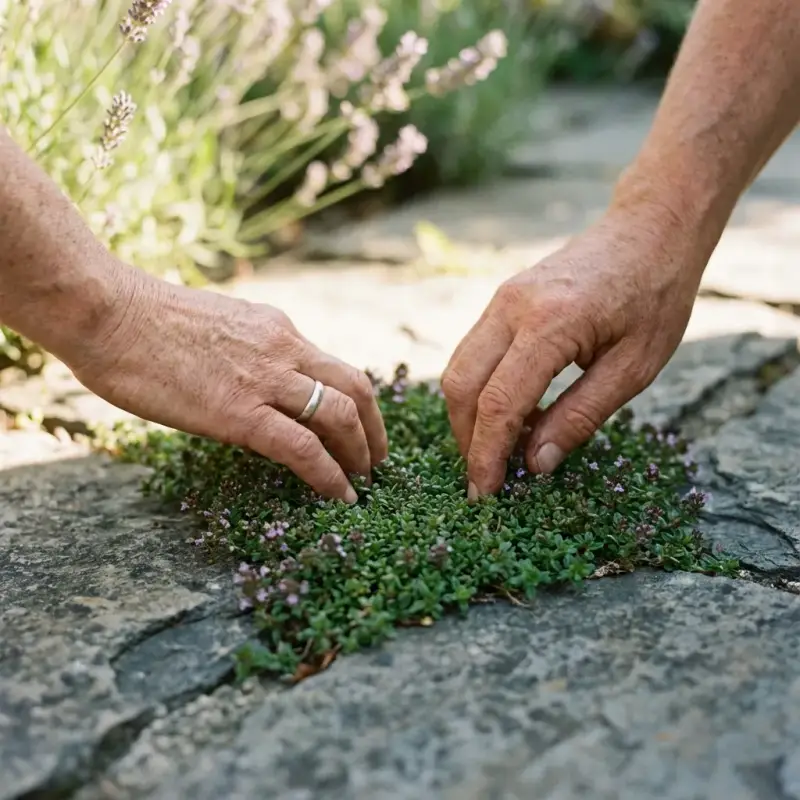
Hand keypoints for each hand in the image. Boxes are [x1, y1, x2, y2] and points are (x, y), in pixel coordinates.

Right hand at [66, 263, 387, 502]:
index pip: (333, 367)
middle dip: (374, 428)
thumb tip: (253, 385)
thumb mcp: (215, 329)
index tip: (360, 427)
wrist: (107, 312)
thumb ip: (245, 353)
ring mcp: (265, 379)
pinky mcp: (240, 412)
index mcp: (276, 329)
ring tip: (361, 480)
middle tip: (376, 459)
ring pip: (339, 416)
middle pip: (354, 387)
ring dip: (359, 452)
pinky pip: (303, 448)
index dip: (355, 401)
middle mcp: (283, 348)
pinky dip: (330, 475)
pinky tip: (339, 495)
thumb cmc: (143, 321)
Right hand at [441, 207, 706, 498]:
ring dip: (469, 415)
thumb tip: (535, 464)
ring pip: (458, 368)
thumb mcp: (634, 369)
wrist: (650, 229)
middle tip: (487, 478)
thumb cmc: (655, 297)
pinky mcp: (502, 300)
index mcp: (550, 324)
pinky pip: (473, 352)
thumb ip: (580, 417)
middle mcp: (512, 307)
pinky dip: (479, 390)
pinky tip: (509, 413)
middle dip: (466, 439)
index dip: (486, 454)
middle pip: (461, 384)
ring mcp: (501, 299)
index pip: (499, 402)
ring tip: (499, 449)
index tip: (486, 493)